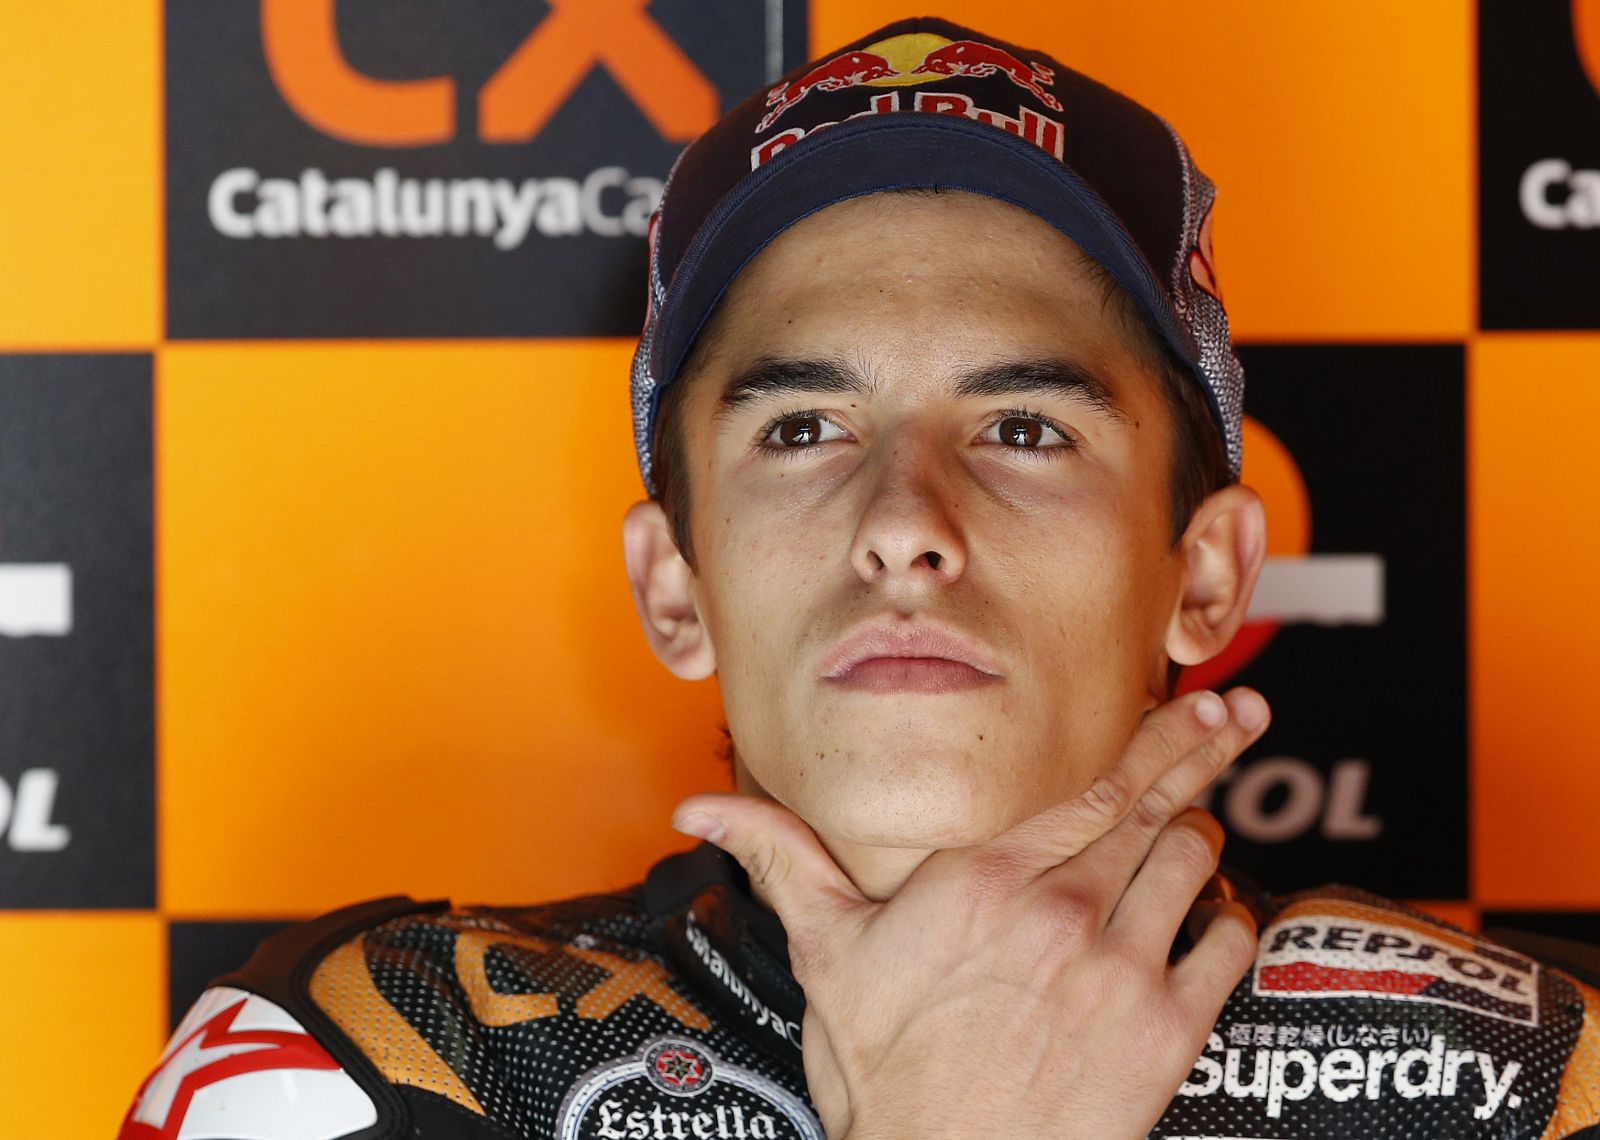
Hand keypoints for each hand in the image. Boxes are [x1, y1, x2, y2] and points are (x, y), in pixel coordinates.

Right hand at [672, 687, 1269, 1139]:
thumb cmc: (882, 1072)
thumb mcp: (824, 955)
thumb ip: (782, 861)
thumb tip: (699, 809)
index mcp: (987, 879)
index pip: (1097, 787)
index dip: (1159, 737)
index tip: (1197, 704)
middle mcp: (1063, 910)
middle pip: (1160, 808)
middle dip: (1205, 753)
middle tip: (1240, 716)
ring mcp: (1120, 969)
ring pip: (1195, 864)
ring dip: (1204, 840)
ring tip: (1197, 831)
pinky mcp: (1164, 1033)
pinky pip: (1227, 945)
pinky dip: (1227, 920)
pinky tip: (1209, 916)